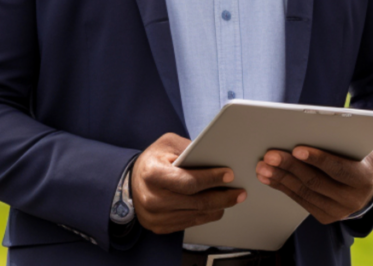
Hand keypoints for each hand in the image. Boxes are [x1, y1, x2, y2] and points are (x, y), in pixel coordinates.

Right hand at [131, 132, 246, 234]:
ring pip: (197, 214)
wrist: (133, 182)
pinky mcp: (161, 227)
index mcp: (152, 174)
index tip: (229, 175)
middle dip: (222, 196)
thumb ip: (189, 149)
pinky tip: (216, 206)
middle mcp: (152, 198)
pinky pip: (191, 223)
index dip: (211, 179)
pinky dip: (207, 215)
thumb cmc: (153, 160)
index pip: (188, 181)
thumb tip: (215, 157)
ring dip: (218, 207)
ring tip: (232, 198)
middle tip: (239, 192)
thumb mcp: (167, 144)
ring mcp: (156, 216)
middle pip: (196, 202)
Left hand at [255, 146, 372, 224]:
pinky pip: (301, 200)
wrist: (367, 183)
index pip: (338, 168)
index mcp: (363, 177)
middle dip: (289, 167)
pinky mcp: (326, 216)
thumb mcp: (354, 145)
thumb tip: (304, 128)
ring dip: (280, 178)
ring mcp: (338, 211)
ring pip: (305, 192)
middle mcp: (352, 199)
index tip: (296, 149)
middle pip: (316, 181)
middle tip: (269, 155)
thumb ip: (336, 140)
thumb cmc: (356, 154)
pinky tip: (268, 177)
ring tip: (262, 166)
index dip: (317, 159)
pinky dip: (282, 187)